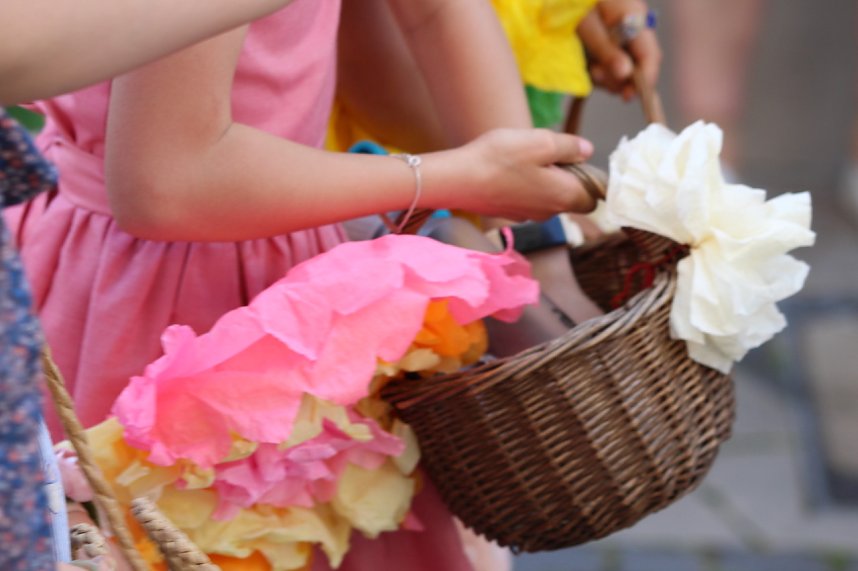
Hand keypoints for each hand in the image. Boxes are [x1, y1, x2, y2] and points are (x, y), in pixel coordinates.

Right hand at [444, 128, 597, 220]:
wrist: (458, 180)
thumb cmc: (500, 159)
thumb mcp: (542, 141)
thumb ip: (570, 146)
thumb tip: (587, 151)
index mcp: (564, 196)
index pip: (593, 199)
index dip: (590, 180)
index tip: (576, 160)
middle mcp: (549, 212)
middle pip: (570, 198)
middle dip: (566, 178)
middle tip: (547, 154)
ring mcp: (527, 216)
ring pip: (547, 198)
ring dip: (543, 181)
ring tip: (523, 159)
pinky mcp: (508, 213)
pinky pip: (526, 200)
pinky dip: (524, 187)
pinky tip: (507, 170)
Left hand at [577, 0, 661, 100]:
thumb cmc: (573, 1)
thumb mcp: (586, 25)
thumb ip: (606, 50)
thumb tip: (626, 74)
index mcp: (634, 17)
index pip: (650, 55)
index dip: (644, 80)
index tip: (627, 97)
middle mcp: (634, 26)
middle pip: (638, 64)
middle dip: (619, 79)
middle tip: (596, 76)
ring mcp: (623, 33)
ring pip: (624, 67)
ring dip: (607, 75)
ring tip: (589, 67)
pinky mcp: (610, 38)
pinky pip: (611, 62)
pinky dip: (600, 68)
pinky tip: (587, 63)